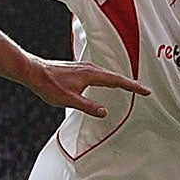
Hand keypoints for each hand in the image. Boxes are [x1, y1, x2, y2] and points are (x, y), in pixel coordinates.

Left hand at [23, 58, 148, 117]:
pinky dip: (109, 79)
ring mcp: (84, 67)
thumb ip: (88, 106)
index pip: (118, 81)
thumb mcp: (69, 100)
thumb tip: (105, 112)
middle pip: (116, 76)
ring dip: (120, 81)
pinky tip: (106, 83)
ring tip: (130, 87)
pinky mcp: (79, 69)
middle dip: (131, 84)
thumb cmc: (49, 85)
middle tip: (144, 91)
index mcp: (91, 75)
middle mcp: (90, 68)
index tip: (146, 91)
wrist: (33, 71)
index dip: (133, 86)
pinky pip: (100, 74)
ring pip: (107, 74)